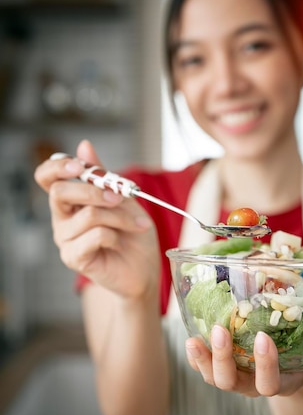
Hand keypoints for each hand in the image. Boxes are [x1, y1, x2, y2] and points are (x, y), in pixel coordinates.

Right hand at [34, 139, 160, 298]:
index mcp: (70, 200)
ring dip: (119, 216)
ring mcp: (66, 240)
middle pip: (59, 192)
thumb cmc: (133, 234)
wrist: (144, 269)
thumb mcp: (123, 198)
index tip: (80, 166)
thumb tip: (84, 145)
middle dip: (94, 190)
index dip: (58, 166)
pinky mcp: (74, 258)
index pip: (46, 177)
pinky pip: (95, 236)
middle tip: (120, 197)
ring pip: (88, 215)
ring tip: (138, 224)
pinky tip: (120, 242)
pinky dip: (115, 235)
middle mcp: (62, 218)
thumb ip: (103, 175)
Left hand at [185, 325, 302, 397]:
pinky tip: (190, 336)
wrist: (294, 366)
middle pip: (231, 384)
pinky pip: (202, 365)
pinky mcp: (221, 364)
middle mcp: (252, 384)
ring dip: (203, 358)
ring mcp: (235, 376)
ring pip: (213, 378)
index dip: (265, 366)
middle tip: (221, 330)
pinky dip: (195, 355)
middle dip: (223, 360)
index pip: (269, 384)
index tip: (264, 338)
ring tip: (195, 337)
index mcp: (280, 384)